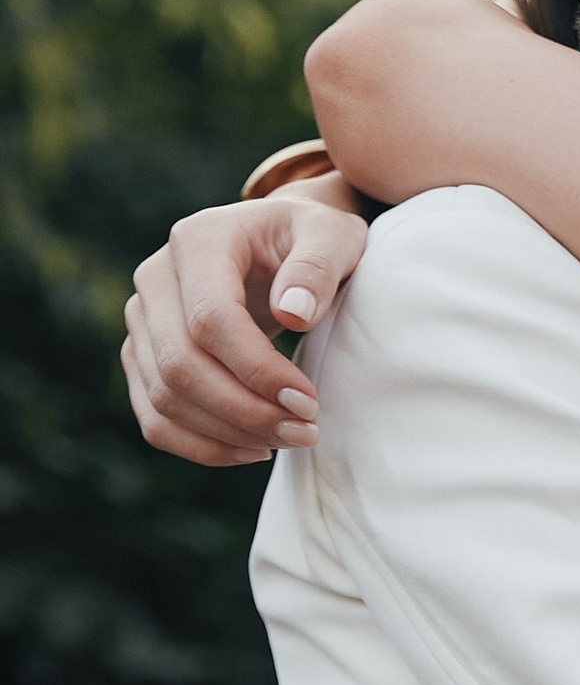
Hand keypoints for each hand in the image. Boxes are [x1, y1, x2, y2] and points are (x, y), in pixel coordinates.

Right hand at [123, 185, 369, 467]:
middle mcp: (156, 277)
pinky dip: (201, 445)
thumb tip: (294, 312)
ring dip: (227, 434)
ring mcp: (142, 319)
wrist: (279, 241)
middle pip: (180, 364)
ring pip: (163, 397)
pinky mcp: (143, 354)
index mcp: (198, 240)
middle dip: (245, 411)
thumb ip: (318, 266)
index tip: (308, 402)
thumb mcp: (331, 236)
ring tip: (289, 439)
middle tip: (306, 432)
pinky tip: (254, 448)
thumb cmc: (309, 238)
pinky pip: (155, 416)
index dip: (258, 371)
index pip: (211, 319)